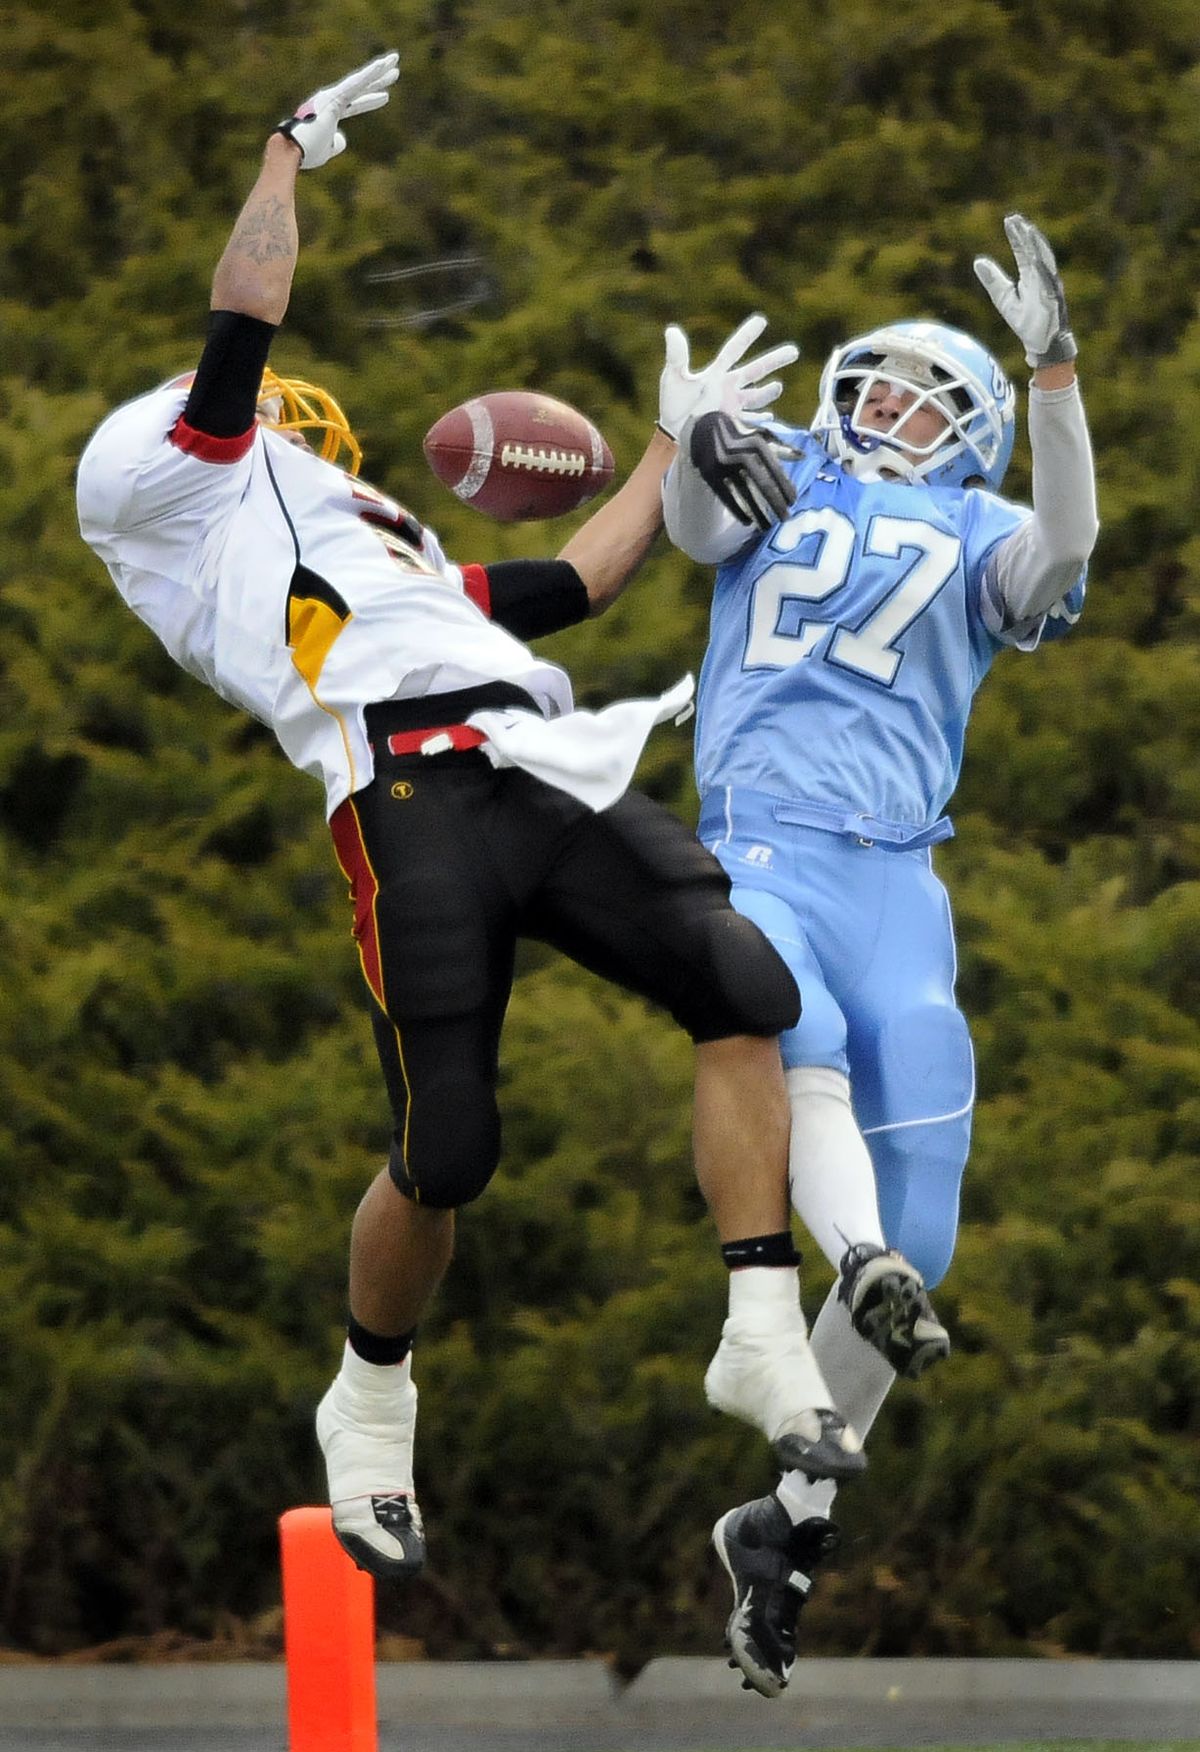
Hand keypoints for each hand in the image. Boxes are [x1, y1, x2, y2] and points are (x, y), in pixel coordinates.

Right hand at [275, 52, 399, 169]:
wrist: (292, 149)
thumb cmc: (306, 151)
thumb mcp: (326, 150)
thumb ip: (335, 144)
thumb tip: (341, 140)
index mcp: (331, 112)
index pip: (356, 104)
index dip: (370, 100)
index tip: (386, 96)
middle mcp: (332, 100)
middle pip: (361, 87)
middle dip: (379, 77)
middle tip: (395, 66)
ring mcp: (333, 97)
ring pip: (361, 81)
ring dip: (379, 70)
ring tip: (395, 59)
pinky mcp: (335, 98)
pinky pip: (356, 84)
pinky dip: (368, 75)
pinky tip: (381, 65)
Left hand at [658, 313, 797, 443]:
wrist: (673, 434)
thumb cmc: (673, 404)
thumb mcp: (673, 378)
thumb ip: (676, 356)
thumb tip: (671, 331)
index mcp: (717, 373)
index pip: (734, 350)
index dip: (747, 335)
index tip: (761, 320)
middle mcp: (729, 387)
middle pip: (755, 370)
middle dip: (774, 360)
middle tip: (794, 351)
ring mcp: (733, 406)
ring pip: (757, 395)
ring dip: (768, 391)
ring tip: (778, 386)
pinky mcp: (732, 424)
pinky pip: (751, 421)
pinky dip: (760, 419)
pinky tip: (769, 417)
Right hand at [689, 410, 797, 531]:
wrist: (704, 427)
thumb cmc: (739, 433)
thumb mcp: (760, 435)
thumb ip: (781, 447)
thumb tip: (803, 457)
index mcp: (758, 444)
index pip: (776, 471)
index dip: (786, 488)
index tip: (793, 503)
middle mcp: (742, 455)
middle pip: (764, 486)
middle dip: (776, 505)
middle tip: (785, 519)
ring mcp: (725, 466)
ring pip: (746, 495)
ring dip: (758, 513)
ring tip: (768, 527)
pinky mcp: (711, 474)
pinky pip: (727, 497)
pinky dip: (737, 511)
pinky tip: (747, 522)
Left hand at [973, 213, 1076, 369]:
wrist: (1041, 344)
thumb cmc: (1027, 322)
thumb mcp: (1003, 299)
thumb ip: (993, 280)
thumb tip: (977, 261)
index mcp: (1031, 276)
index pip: (1023, 251)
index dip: (1016, 236)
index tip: (1009, 220)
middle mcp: (1042, 277)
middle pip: (1034, 251)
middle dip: (1025, 235)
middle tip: (1015, 218)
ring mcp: (1049, 287)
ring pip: (1044, 261)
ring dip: (1036, 246)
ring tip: (1027, 230)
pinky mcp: (1053, 300)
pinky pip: (1048, 283)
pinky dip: (1043, 270)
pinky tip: (1035, 259)